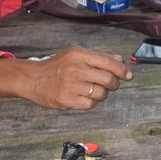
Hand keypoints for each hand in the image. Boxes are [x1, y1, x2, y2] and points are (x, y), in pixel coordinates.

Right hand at [0, 46, 132, 109]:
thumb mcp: (76, 55)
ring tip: (96, 91)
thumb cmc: (57, 66)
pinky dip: (92, 103)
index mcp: (80, 55)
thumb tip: (120, 60)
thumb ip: (98, 57)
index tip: (128, 76)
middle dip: (114, 84)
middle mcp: (76, 69)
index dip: (122, 70)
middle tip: (111, 85)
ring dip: (103, 94)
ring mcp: (70, 85)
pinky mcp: (66, 100)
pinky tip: (87, 98)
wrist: (32, 78)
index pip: (109, 62)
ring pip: (100, 93)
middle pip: (108, 79)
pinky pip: (90, 104)